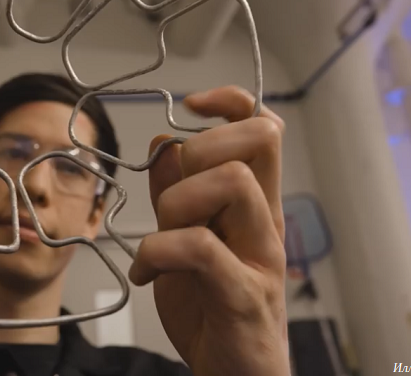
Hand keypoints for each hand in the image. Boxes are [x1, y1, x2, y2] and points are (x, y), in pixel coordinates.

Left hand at [129, 86, 288, 375]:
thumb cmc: (211, 309)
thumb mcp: (182, 240)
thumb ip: (175, 192)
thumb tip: (162, 142)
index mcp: (252, 204)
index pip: (263, 128)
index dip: (231, 101)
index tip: (193, 104)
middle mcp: (264, 222)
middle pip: (258, 142)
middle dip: (201, 147)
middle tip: (173, 192)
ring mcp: (259, 257)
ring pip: (233, 184)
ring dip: (178, 201)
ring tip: (158, 237)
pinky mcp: (243, 296)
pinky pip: (202, 248)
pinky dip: (159, 252)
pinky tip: (146, 273)